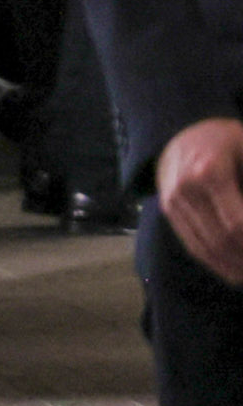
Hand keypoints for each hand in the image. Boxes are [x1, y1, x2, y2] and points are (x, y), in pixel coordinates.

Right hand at [157, 117, 242, 283]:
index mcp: (209, 172)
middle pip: (221, 239)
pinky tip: (235, 273)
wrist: (183, 132)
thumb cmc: (227, 141)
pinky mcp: (168, 211)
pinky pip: (193, 244)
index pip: (236, 223)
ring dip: (232, 268)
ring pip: (205, 248)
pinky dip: (215, 263)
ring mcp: (173, 202)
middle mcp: (185, 190)